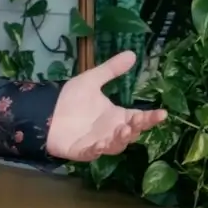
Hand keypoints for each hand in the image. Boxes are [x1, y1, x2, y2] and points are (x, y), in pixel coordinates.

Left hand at [47, 50, 167, 161]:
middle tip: (139, 119)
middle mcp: (110, 131)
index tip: (163, 113)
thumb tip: (132, 54)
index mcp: (116, 116)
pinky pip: (92, 153)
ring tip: (123, 129)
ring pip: (115, 146)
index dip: (151, 118)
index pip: (138, 119)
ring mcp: (97, 142)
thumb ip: (111, 70)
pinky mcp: (82, 150)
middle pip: (131, 134)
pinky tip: (100, 144)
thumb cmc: (70, 98)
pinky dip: (97, 150)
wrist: (44, 110)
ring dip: (121, 140)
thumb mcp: (92, 80)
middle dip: (137, 128)